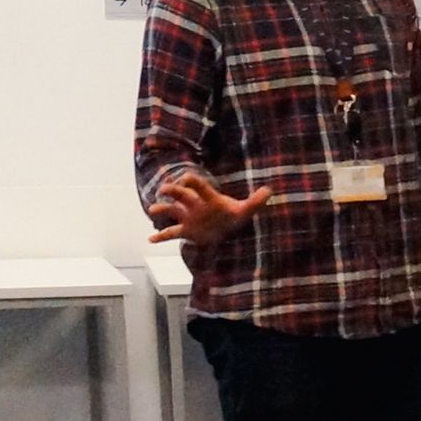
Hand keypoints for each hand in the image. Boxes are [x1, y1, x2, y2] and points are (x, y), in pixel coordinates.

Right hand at [147, 174, 272, 244]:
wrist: (226, 229)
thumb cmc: (233, 216)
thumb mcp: (245, 210)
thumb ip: (256, 201)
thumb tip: (270, 191)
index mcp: (207, 198)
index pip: (197, 185)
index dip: (191, 181)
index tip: (185, 180)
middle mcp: (194, 205)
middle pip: (180, 195)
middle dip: (172, 191)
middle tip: (164, 189)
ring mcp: (188, 218)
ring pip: (171, 211)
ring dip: (161, 210)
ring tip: (152, 211)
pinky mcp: (186, 231)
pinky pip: (171, 233)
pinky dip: (161, 236)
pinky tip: (151, 239)